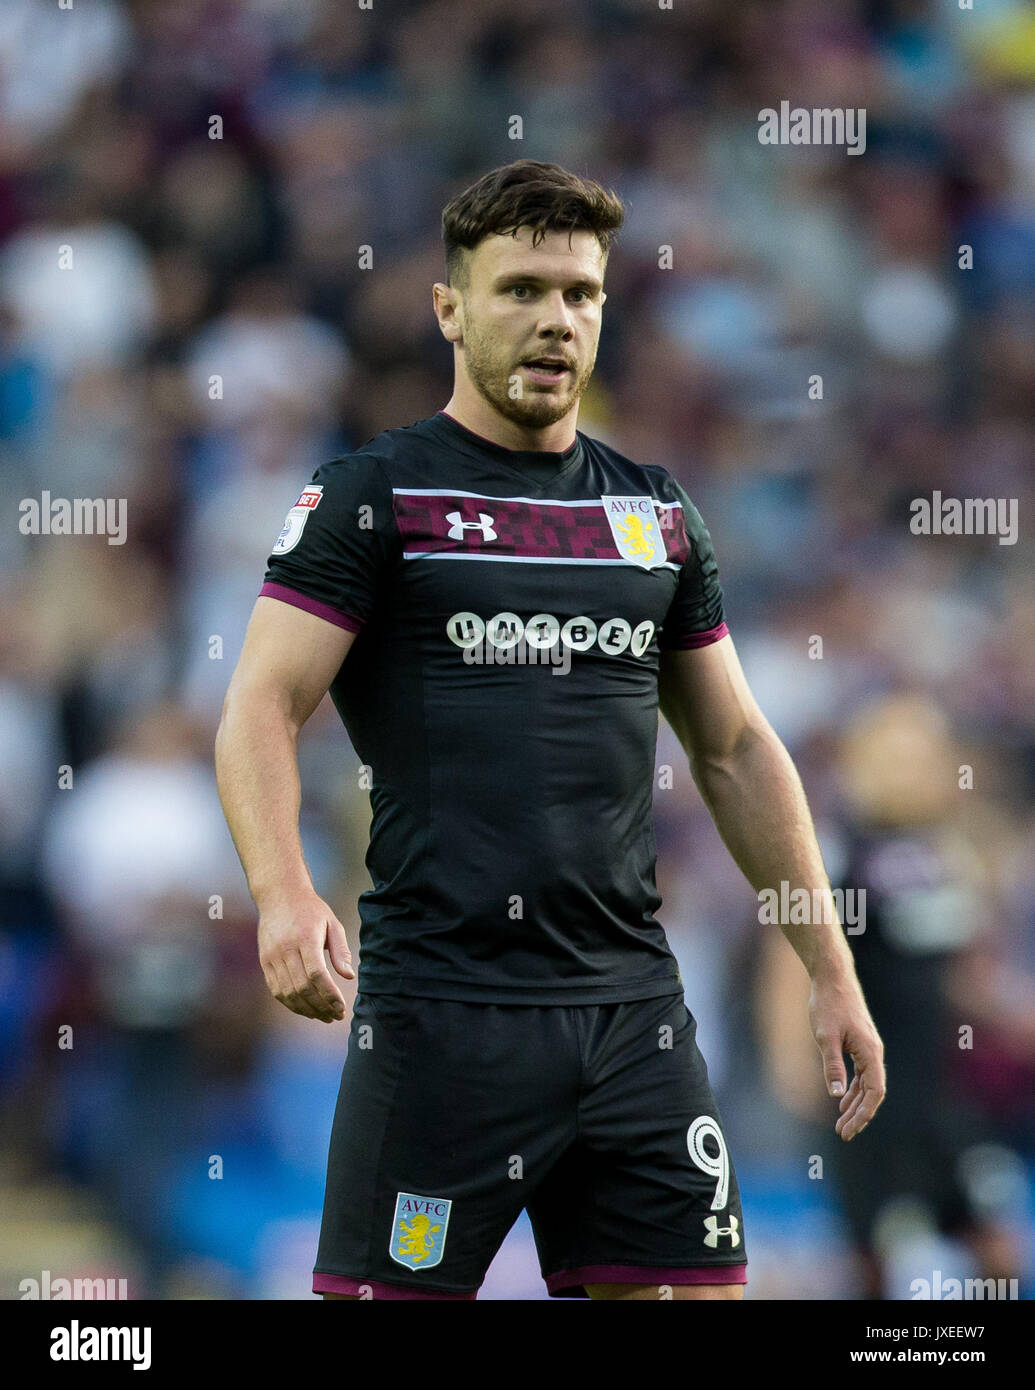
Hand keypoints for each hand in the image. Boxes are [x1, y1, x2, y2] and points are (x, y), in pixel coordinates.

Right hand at [257, 891, 354, 1021]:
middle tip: (335, 1016)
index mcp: (305, 938)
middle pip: (302, 988)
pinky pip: (276, 990)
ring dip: (306, 1010)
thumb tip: (348, 976)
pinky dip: (291, 1004)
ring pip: (288, 993)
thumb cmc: (311, 910)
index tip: (341, 1008)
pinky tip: (306, 1009)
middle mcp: (285, 949)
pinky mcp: (264, 962)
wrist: (279, 895)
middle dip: (321, 1007)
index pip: (317, 974)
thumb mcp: (332, 923)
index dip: (329, 995)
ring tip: (323, 1016)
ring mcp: (271, 957)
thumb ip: (341, 950)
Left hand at [808, 971, 885, 1140]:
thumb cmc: (828, 1004)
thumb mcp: (825, 1037)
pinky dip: (853, 1089)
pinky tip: (842, 1100)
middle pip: (872, 1093)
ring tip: (841, 1123)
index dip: (863, 1115)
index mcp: (870, 1052)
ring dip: (856, 1104)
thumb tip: (837, 1095)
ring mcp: (868, 1048)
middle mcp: (874, 1052)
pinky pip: (861, 1073)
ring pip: (867, 1084)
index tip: (848, 1130)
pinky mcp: (860, 1043)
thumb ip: (832, 1066)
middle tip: (843, 1133)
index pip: (874, 1093)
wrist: (832, 977)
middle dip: (859, 1115)